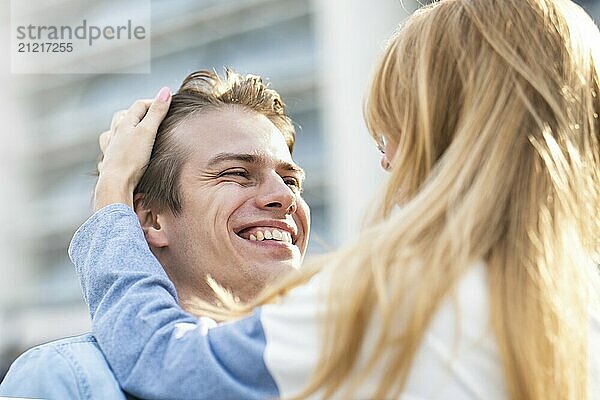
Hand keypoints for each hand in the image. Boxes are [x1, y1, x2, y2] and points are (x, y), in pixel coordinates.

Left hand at [94, 87, 171, 210]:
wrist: (116, 184)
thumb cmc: (132, 159)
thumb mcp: (148, 132)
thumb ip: (157, 112)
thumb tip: (166, 91)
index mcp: (124, 123)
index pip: (140, 105)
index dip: (154, 102)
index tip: (168, 102)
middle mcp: (114, 133)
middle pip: (124, 115)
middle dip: (137, 112)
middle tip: (152, 115)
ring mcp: (111, 148)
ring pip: (113, 132)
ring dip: (122, 128)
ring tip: (132, 131)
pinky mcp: (110, 163)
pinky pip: (110, 150)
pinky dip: (115, 147)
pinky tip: (119, 152)